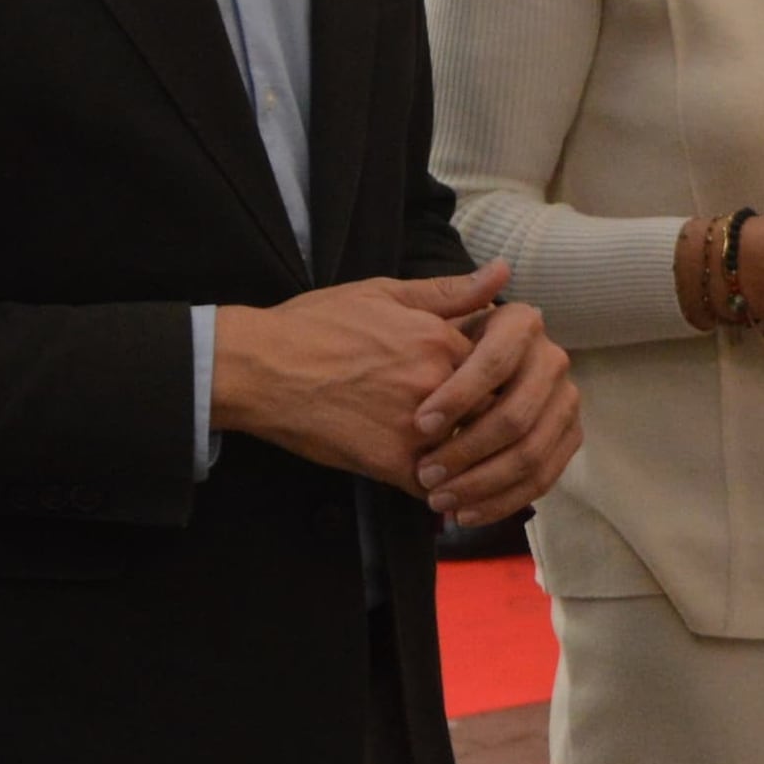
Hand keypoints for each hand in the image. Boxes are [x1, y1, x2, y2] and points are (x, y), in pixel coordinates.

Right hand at [216, 269, 500, 487]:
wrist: (259, 367)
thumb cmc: (316, 325)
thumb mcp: (384, 294)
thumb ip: (449, 292)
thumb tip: (504, 273)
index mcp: (440, 341)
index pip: (499, 370)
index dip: (491, 382)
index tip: (478, 389)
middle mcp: (436, 383)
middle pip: (492, 413)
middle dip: (484, 422)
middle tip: (476, 431)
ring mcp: (415, 426)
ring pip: (468, 453)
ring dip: (465, 459)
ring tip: (456, 461)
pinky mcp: (390, 463)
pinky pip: (434, 487)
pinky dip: (438, 491)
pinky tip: (432, 487)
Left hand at [410, 295, 583, 519]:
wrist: (420, 373)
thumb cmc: (410, 342)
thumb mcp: (416, 310)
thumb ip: (449, 295)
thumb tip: (502, 268)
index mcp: (521, 325)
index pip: (496, 363)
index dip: (460, 396)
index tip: (420, 425)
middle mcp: (551, 362)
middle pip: (516, 416)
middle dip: (468, 451)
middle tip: (426, 474)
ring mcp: (563, 404)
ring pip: (531, 454)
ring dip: (483, 484)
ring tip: (439, 498)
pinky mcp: (564, 440)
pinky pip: (541, 479)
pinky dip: (502, 501)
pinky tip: (465, 513)